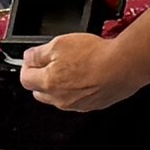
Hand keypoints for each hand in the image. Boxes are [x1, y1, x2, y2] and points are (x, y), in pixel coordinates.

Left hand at [17, 31, 146, 112]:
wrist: (124, 66)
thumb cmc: (96, 56)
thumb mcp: (59, 44)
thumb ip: (37, 53)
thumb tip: (28, 57)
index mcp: (48, 83)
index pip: (25, 79)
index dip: (28, 66)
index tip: (34, 58)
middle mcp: (60, 99)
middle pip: (40, 92)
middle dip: (42, 78)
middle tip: (54, 63)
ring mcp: (77, 105)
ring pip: (59, 97)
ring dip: (60, 85)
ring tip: (75, 67)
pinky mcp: (93, 105)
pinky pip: (78, 99)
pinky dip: (78, 90)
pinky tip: (88, 75)